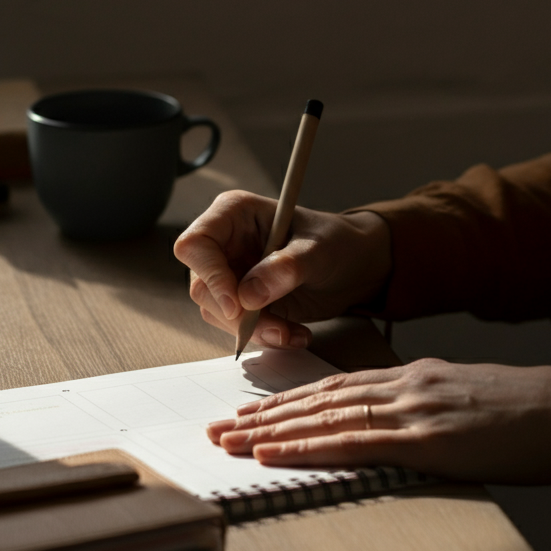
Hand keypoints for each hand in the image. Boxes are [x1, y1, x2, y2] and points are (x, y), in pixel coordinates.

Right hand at [173, 191, 391, 347]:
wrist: (354, 266)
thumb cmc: (336, 242)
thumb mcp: (318, 249)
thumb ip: (286, 267)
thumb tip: (248, 295)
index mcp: (234, 214)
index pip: (196, 243)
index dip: (209, 274)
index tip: (236, 304)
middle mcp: (225, 243)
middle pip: (201, 284)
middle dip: (236, 314)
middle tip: (275, 327)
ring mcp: (230, 273)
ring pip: (216, 312)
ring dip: (253, 330)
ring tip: (292, 332)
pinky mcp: (241, 301)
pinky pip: (236, 327)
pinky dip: (264, 336)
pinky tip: (294, 334)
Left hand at [207, 358, 550, 484]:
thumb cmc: (527, 410)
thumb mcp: (465, 395)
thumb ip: (423, 402)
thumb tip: (393, 420)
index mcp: (411, 374)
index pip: (333, 385)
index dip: (287, 399)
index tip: (251, 412)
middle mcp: (403, 384)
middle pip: (318, 397)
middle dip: (263, 414)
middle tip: (219, 427)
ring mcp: (413, 409)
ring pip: (325, 416)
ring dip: (272, 431)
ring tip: (230, 442)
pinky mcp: (427, 439)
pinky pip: (355, 443)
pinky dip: (307, 448)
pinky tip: (274, 454)